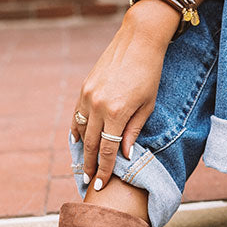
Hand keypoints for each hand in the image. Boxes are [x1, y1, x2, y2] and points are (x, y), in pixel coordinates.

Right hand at [71, 3, 175, 188]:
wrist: (138, 40)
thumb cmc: (149, 74)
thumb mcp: (147, 106)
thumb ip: (133, 131)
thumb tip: (123, 155)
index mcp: (116, 113)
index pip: (107, 150)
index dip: (103, 170)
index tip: (100, 186)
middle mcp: (97, 105)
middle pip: (91, 144)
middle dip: (89, 166)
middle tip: (88, 182)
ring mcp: (87, 96)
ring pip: (80, 131)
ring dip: (81, 150)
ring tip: (83, 165)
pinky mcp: (84, 88)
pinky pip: (76, 115)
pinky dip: (77, 130)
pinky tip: (79, 141)